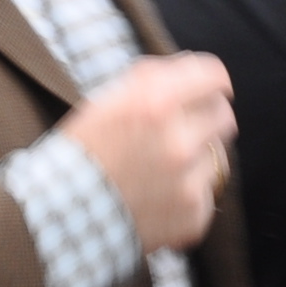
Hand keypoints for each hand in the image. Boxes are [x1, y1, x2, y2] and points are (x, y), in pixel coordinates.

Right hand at [65, 52, 236, 253]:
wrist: (62, 217)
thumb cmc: (82, 153)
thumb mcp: (106, 102)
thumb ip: (150, 80)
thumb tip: (191, 69)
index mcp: (156, 103)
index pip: (214, 76)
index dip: (212, 80)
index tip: (211, 87)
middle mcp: (178, 140)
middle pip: (222, 114)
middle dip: (207, 116)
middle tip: (188, 127)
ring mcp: (189, 181)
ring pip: (218, 155)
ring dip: (198, 157)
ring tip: (161, 169)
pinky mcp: (194, 213)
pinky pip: (206, 193)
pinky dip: (188, 194)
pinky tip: (157, 198)